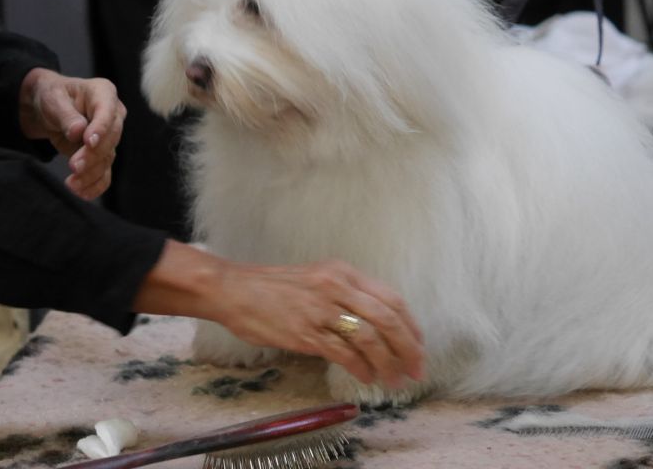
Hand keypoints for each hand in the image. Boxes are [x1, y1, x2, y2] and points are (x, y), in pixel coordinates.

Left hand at [18, 68, 125, 199]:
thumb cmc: (52, 96)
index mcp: (103, 93)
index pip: (108, 112)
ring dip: (90, 174)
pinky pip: (104, 173)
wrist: (46, 108)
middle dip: (93, 155)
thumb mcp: (53, 99)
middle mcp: (112, 116)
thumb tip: (78, 132)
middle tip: (73, 166)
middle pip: (111, 139)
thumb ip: (66, 114)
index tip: (88, 142)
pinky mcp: (101, 155)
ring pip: (107, 159)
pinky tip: (82, 193)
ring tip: (71, 184)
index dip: (101, 128)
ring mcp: (108, 137)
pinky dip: (95, 185)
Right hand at [133, 242, 423, 388]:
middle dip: (409, 348)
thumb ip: (344, 293)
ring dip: (388, 364)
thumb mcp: (315, 277)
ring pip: (370, 339)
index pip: (390, 298)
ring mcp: (320, 310)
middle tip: (417, 369)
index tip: (418, 345)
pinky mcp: (306, 332)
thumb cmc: (271, 287)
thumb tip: (374, 321)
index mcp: (341, 271)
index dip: (411, 325)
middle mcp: (335, 287)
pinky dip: (362, 369)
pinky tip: (367, 378)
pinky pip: (344, 354)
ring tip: (394, 380)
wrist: (234, 289)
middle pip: (387, 319)